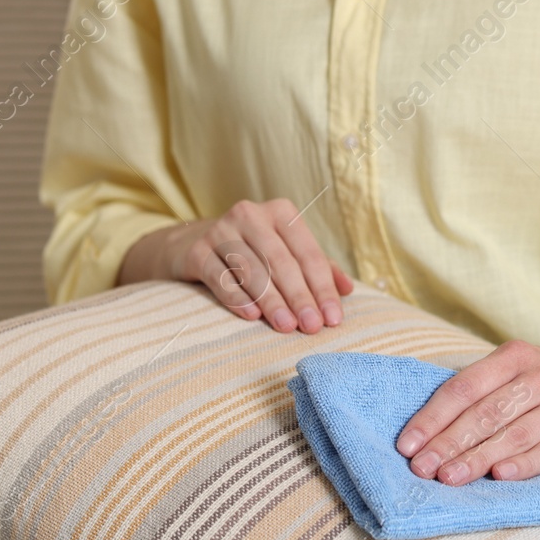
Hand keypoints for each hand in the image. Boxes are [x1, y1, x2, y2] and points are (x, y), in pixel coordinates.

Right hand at [118, 199, 352, 333]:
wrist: (192, 245)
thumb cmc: (253, 252)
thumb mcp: (286, 253)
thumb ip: (318, 268)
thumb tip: (347, 290)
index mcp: (280, 213)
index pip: (308, 253)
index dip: (322, 287)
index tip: (333, 318)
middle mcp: (250, 215)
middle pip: (281, 261)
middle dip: (299, 296)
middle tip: (311, 327)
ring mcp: (220, 231)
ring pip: (251, 269)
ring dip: (271, 301)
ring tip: (286, 326)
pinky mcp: (196, 250)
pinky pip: (219, 276)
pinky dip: (236, 297)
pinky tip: (251, 316)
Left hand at [393, 338, 539, 484]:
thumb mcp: (519, 369)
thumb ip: (482, 389)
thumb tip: (428, 428)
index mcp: (517, 355)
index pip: (466, 386)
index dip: (434, 416)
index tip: (407, 444)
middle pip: (488, 412)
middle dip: (450, 442)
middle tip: (422, 468)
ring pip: (516, 433)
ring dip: (479, 458)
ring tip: (449, 478)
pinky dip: (525, 464)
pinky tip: (500, 477)